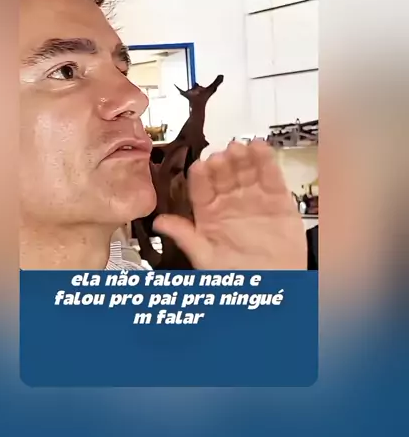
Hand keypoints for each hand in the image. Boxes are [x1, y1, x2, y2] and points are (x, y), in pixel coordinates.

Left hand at [153, 140, 306, 269]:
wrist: (274, 290)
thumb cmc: (238, 277)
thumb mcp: (206, 258)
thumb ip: (185, 237)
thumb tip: (158, 223)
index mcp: (209, 213)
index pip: (201, 188)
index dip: (201, 175)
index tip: (201, 166)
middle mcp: (229, 202)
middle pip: (223, 175)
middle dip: (221, 163)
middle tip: (221, 155)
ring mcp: (253, 198)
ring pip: (246, 171)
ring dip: (242, 157)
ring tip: (239, 148)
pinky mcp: (278, 199)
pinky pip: (271, 177)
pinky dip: (267, 161)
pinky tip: (260, 147)